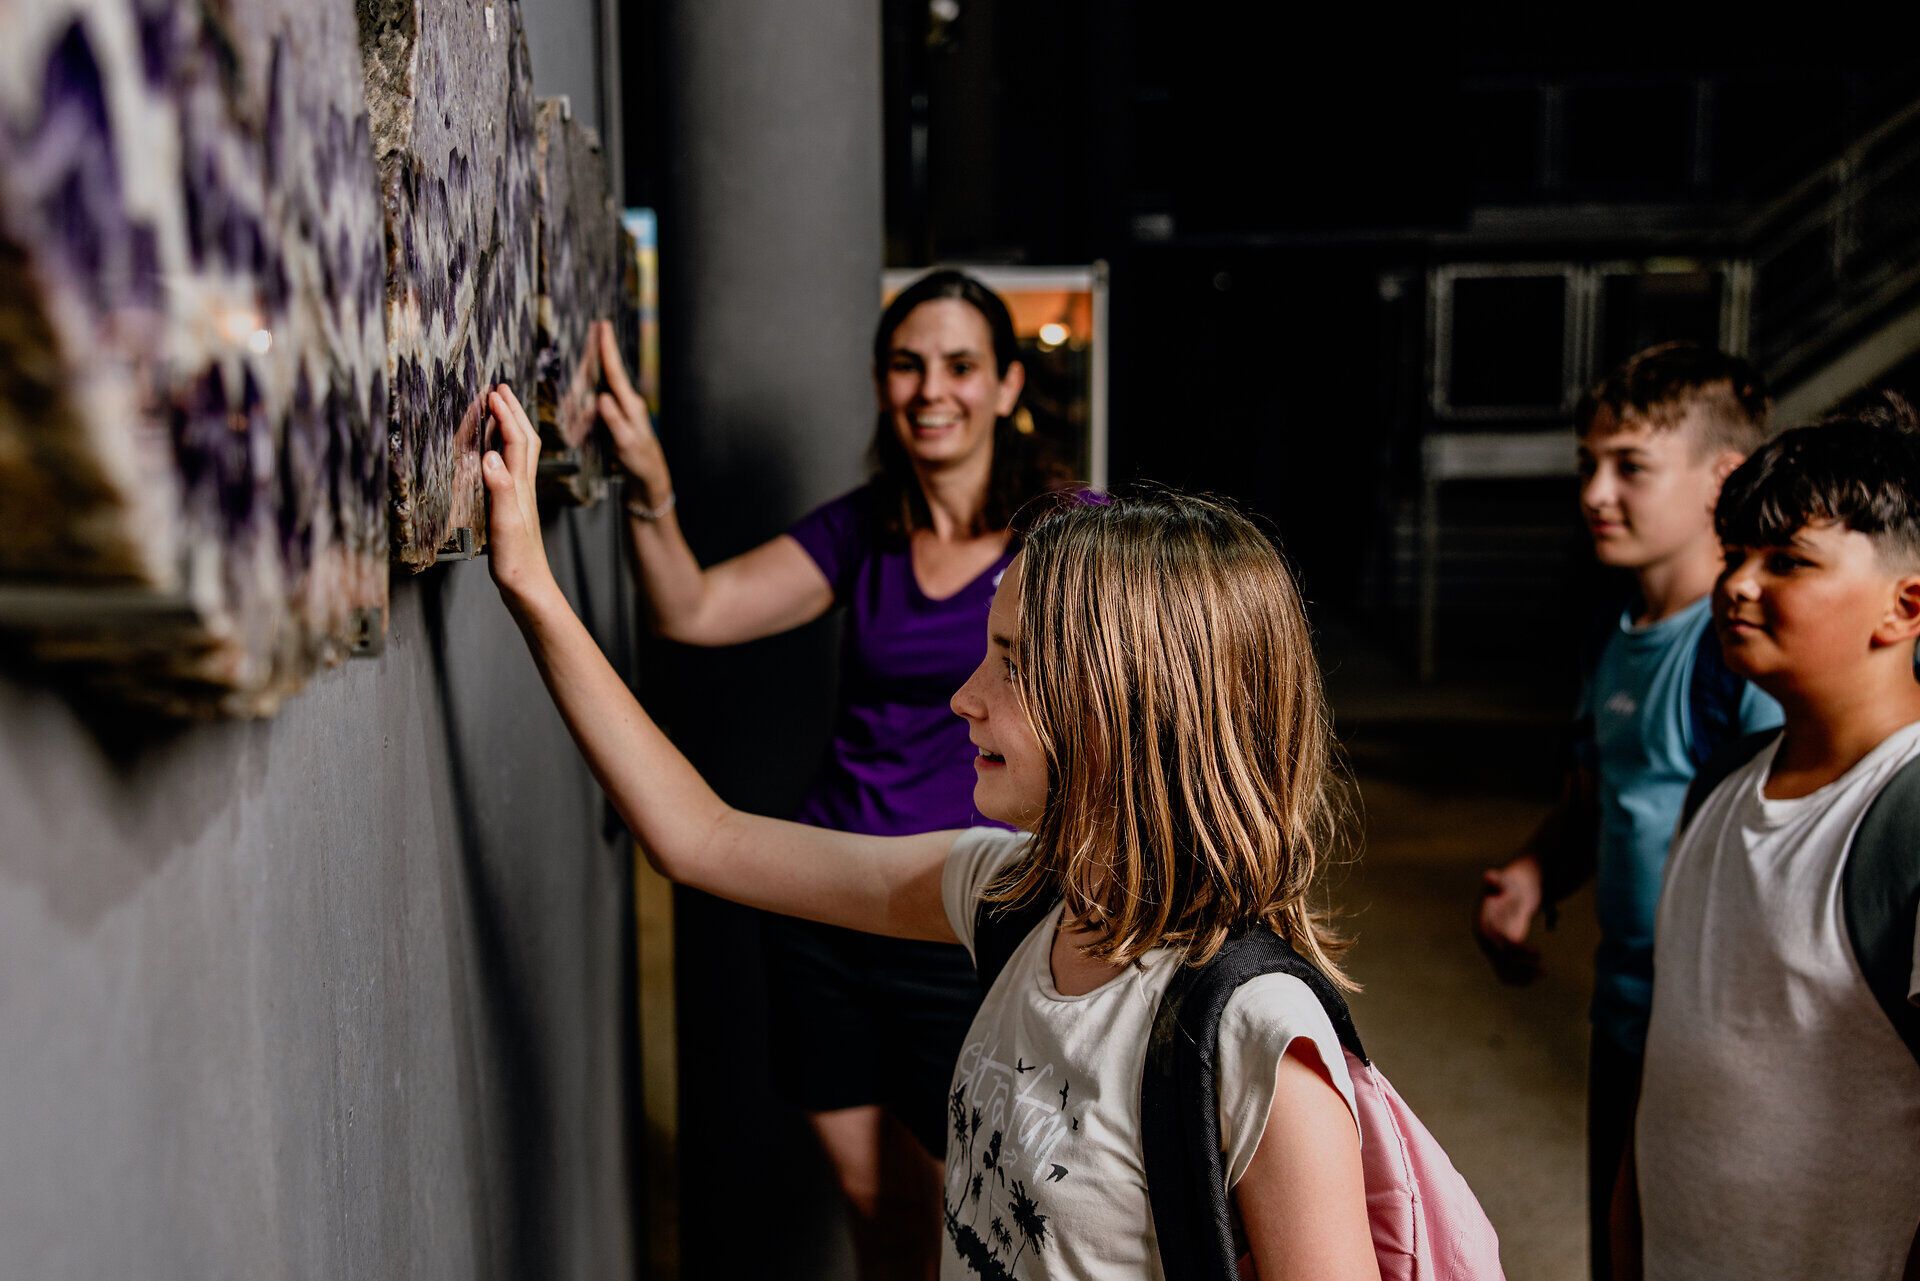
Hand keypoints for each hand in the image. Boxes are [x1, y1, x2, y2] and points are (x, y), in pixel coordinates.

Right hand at [482, 384, 557, 610]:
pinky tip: (496, 454)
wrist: (529, 587)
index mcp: (521, 485)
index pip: (517, 440)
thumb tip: (491, 455)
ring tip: (499, 410)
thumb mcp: (505, 523)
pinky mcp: (515, 507)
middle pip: (524, 440)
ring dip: (511, 426)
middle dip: (513, 411)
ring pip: (521, 452)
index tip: (494, 392)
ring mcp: (521, 496)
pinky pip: (513, 468)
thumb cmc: (517, 560)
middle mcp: (524, 486)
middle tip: (500, 389)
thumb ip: (500, 489)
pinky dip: (505, 450)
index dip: (506, 414)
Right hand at [595, 321, 669, 503]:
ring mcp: (624, 412)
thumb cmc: (640, 464)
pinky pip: (603, 398)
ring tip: (589, 347)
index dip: (607, 350)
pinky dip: (595, 387)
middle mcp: (628, 405)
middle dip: (602, 351)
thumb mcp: (627, 444)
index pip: (616, 373)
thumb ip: (615, 421)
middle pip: (611, 372)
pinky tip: (588, 382)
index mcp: (631, 406)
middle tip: (595, 327)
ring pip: (607, 383)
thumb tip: (602, 397)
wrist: (649, 482)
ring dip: (597, 367)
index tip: (602, 327)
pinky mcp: (618, 421)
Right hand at [1475, 854, 1543, 983]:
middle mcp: (1483, 937)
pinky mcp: (1501, 952)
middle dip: (1520, 967)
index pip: (1495, 942)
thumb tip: (1489, 876)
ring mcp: (1491, 946)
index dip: (1515, 950)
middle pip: (1499, 959)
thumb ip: (1497, 880)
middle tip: (1544, 971)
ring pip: (1502, 969)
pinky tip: (1534, 979)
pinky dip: (1518, 978)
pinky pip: (1505, 971)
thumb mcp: (1505, 880)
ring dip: (1520, 976)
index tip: (1537, 954)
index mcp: (1481, 922)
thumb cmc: (1510, 884)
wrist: (1511, 890)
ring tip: (1542, 975)